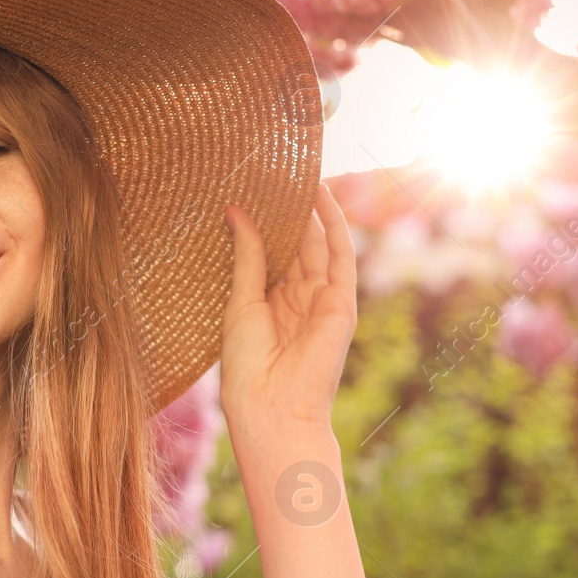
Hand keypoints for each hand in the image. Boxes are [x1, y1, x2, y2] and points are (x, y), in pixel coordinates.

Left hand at [219, 182, 357, 430]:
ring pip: (320, 244)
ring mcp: (323, 299)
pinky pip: (340, 255)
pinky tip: (323, 196)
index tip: (257, 187)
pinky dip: (334, 224)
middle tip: (278, 171)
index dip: (269, 221)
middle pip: (298, 244)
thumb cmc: (247, 365)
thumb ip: (247, 254)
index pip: (275, 252)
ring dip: (313, 209)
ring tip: (302, 172)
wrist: (271, 406)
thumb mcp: (241, 300)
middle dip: (291, 210)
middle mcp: (300, 298)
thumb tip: (235, 210)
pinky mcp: (341, 301)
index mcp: (272, 303)